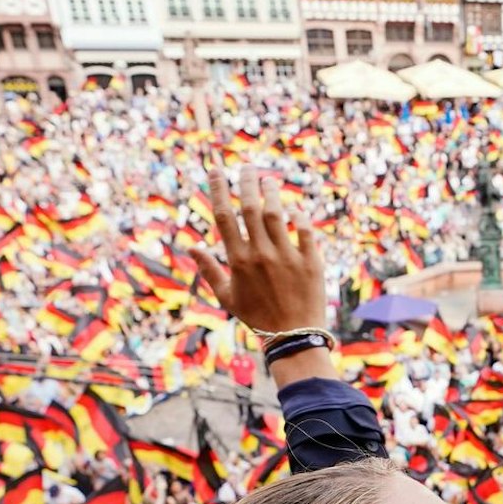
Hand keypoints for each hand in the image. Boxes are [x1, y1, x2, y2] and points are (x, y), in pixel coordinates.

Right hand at [187, 169, 326, 333]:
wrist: (293, 336)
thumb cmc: (256, 317)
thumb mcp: (227, 296)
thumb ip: (210, 270)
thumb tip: (192, 246)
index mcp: (238, 260)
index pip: (224, 216)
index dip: (218, 190)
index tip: (216, 170)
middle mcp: (261, 254)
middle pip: (251, 208)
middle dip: (247, 182)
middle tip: (247, 167)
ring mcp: (287, 256)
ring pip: (278, 214)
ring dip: (272, 193)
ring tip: (269, 181)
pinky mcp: (311, 261)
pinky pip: (305, 230)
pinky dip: (300, 216)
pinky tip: (294, 209)